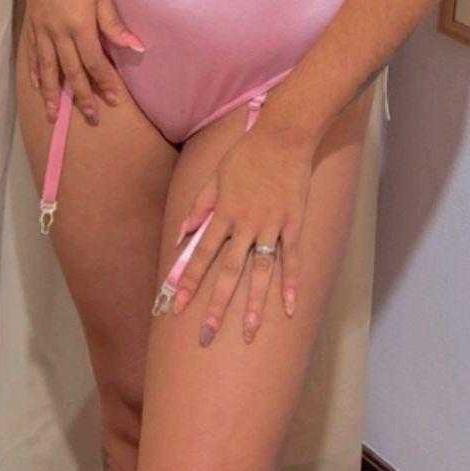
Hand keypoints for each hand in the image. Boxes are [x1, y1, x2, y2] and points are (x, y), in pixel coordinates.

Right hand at [18, 0, 143, 125]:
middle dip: (81, 96)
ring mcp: (41, 28)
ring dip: (51, 93)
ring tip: (52, 115)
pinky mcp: (31, 22)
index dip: (104, 83)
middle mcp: (57, 32)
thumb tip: (134, 48)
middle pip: (71, 71)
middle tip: (90, 118)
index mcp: (79, 25)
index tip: (114, 100)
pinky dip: (35, 71)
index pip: (94, 63)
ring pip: (46, 68)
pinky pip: (32, 53)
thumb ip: (113, 23)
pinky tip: (37, 84)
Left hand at [171, 123, 313, 343]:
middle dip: (216, 305)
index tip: (177, 306)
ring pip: (260, 271)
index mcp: (223, 213)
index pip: (201, 253)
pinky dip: (291, 283)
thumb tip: (180, 233)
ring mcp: (271, 225)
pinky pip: (291, 258)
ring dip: (254, 304)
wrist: (284, 135)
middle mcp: (245, 224)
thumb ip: (199, 205)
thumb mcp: (215, 175)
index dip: (188, 281)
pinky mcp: (293, 223)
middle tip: (207, 335)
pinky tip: (289, 308)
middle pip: (228, 271)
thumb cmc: (246, 154)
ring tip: (249, 333)